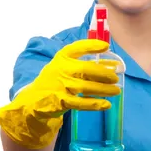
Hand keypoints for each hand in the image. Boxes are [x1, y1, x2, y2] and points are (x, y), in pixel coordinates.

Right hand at [0, 39, 120, 148]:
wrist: (35, 99)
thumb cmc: (56, 80)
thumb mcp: (65, 67)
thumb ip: (85, 64)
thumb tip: (112, 65)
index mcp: (62, 58)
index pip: (77, 48)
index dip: (92, 46)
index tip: (106, 46)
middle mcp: (61, 69)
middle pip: (85, 69)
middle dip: (103, 73)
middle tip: (115, 77)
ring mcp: (60, 86)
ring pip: (86, 87)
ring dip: (104, 89)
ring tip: (116, 91)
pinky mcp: (61, 101)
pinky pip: (81, 103)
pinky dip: (95, 104)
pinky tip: (106, 104)